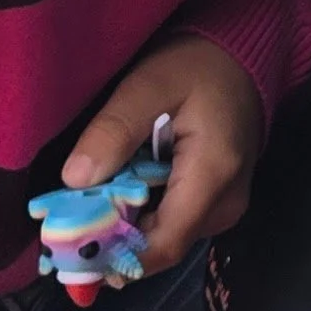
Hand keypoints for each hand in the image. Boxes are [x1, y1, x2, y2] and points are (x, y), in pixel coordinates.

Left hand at [62, 35, 262, 276]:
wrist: (240, 55)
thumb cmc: (196, 64)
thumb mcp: (149, 83)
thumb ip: (115, 129)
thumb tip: (74, 179)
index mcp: (213, 177)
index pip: (164, 244)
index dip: (116, 256)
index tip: (72, 251)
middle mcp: (226, 204)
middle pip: (161, 246)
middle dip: (114, 239)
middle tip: (70, 219)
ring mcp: (225, 206)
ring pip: (165, 237)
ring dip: (126, 226)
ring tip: (92, 200)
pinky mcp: (218, 201)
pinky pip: (174, 222)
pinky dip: (142, 215)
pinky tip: (121, 190)